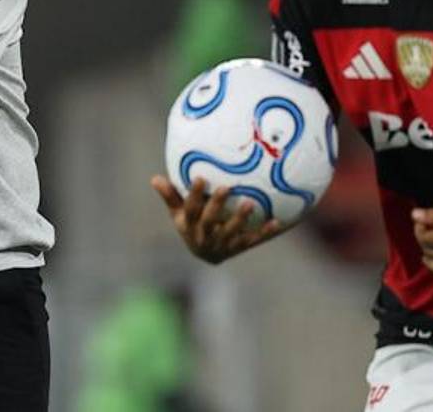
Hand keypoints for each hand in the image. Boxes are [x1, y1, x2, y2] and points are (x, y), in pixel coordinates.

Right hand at [151, 175, 281, 263]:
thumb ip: (171, 196)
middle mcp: (204, 237)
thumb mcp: (179, 213)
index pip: (190, 210)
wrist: (206, 255)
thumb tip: (154, 178)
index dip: (194, 195)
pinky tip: (278, 222)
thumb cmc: (191, 225)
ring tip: (250, 204)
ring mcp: (223, 245)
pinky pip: (253, 240)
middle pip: (209, 222)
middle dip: (217, 206)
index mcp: (189, 226)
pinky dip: (265, 232)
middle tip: (226, 187)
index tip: (200, 178)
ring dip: (240, 219)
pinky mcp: (240, 248)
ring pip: (231, 233)